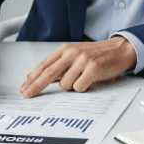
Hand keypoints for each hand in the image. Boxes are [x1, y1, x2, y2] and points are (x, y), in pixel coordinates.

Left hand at [19, 36, 136, 97]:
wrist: (119, 50)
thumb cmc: (96, 54)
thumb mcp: (74, 55)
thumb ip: (57, 64)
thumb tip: (34, 75)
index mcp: (65, 48)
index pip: (44, 64)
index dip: (32, 77)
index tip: (24, 87)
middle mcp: (72, 52)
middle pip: (48, 73)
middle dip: (36, 86)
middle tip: (27, 95)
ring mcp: (83, 60)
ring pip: (65, 84)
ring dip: (70, 86)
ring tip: (81, 78)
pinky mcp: (93, 69)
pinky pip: (79, 87)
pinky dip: (81, 88)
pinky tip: (88, 81)